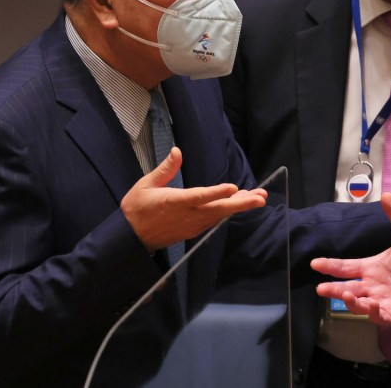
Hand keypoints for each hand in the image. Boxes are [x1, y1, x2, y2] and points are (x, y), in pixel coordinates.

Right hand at [121, 147, 266, 251]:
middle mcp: (187, 216)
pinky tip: (240, 203)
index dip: (216, 193)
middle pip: (218, 209)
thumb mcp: (145, 185)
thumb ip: (165, 169)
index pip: (198, 197)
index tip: (233, 188)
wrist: (130, 239)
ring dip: (239, 206)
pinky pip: (214, 220)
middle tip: (260, 198)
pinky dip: (228, 211)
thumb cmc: (136, 209)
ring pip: (219, 215)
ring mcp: (192, 225)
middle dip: (241, 204)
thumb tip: (177, 151)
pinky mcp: (194, 231)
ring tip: (258, 197)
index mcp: (173, 202)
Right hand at [311, 193, 390, 324]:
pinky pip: (378, 316)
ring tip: (344, 293)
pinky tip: (370, 304)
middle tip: (320, 287)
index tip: (315, 263)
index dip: (330, 265)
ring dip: (350, 301)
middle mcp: (374, 285)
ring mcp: (382, 301)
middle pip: (347, 288)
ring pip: (359, 304)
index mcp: (373, 267)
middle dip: (333, 289)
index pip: (346, 267)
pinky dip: (371, 312)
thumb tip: (386, 194)